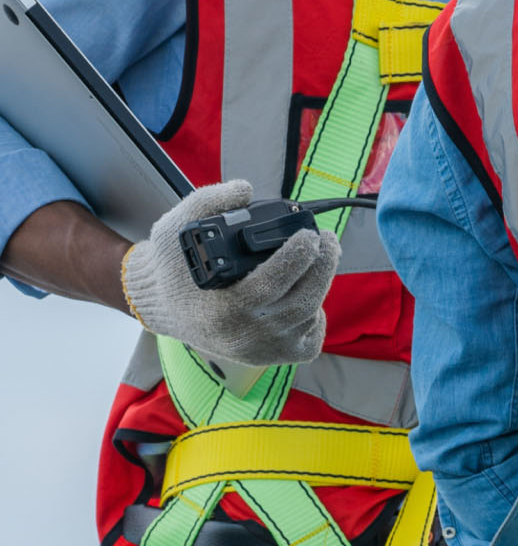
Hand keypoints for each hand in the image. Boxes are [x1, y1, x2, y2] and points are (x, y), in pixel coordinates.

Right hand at [120, 180, 340, 365]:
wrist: (161, 306)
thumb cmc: (172, 267)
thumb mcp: (175, 228)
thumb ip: (208, 201)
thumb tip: (245, 189)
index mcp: (221, 308)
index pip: (271, 284)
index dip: (296, 257)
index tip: (310, 234)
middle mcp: (243, 335)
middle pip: (302, 302)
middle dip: (323, 267)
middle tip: (327, 239)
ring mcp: (261, 350)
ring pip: (309, 316)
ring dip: (319, 284)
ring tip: (318, 258)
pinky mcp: (271, 357)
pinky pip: (310, 338)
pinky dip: (316, 315)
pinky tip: (305, 293)